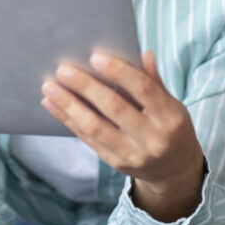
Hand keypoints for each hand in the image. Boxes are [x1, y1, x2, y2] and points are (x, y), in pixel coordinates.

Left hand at [40, 50, 205, 220]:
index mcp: (170, 118)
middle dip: (86, 87)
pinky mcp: (115, 163)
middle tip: (63, 69)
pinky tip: (52, 105)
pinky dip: (68, 120)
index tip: (95, 57)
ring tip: (49, 87)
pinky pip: (87, 139)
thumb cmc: (170, 127)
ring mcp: (133, 155)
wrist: (175, 170)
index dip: (119, 72)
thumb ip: (155, 81)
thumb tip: (144, 53)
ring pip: (95, 127)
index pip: (143, 89)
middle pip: (114, 108)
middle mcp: (153, 139)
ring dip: (69, 105)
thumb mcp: (173, 104)